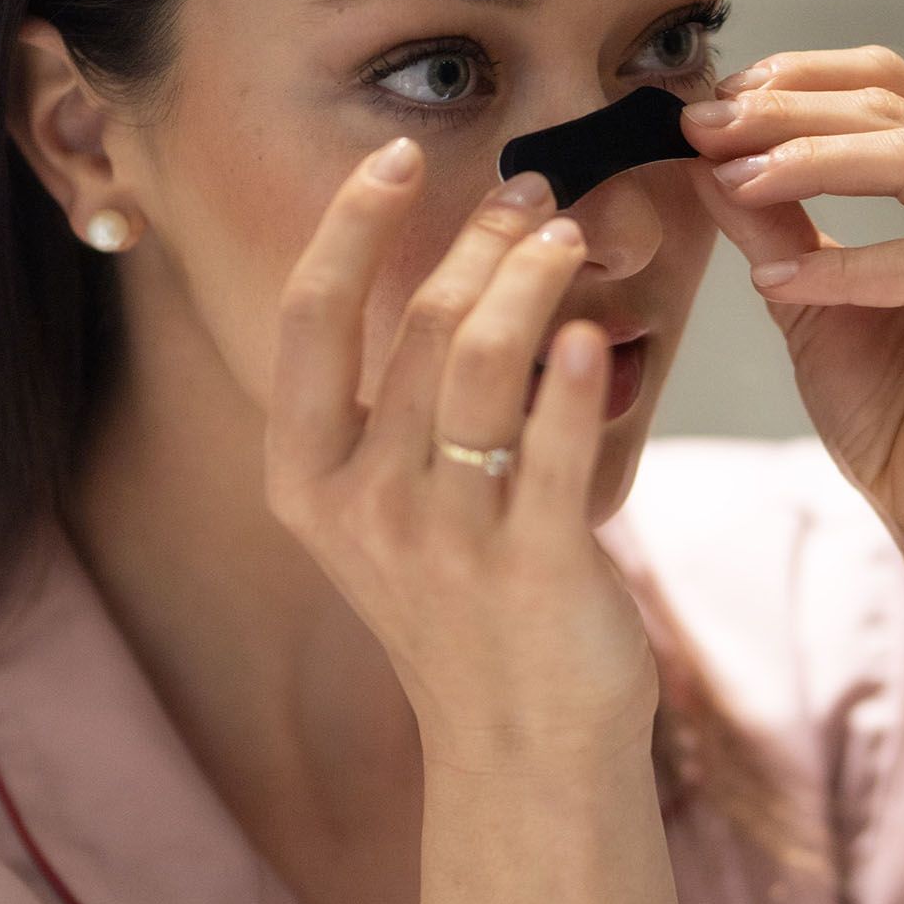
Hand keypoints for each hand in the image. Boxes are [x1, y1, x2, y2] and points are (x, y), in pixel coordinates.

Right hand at [265, 144, 658, 772]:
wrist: (525, 748)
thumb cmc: (470, 613)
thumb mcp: (392, 513)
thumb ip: (395, 408)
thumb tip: (445, 266)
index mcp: (306, 479)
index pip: (308, 317)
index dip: (348, 224)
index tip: (395, 154)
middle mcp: (361, 504)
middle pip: (418, 324)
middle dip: (480, 239)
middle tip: (536, 195)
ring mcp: (442, 538)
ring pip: (484, 360)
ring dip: (532, 279)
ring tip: (572, 238)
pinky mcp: (530, 566)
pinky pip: (549, 443)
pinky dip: (573, 376)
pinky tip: (597, 332)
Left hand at [682, 47, 903, 587]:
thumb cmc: (900, 420)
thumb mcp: (812, 300)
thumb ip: (772, 222)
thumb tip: (705, 148)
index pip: (890, 87)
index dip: (794, 83)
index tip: (705, 107)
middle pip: (900, 113)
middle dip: (789, 115)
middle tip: (705, 128)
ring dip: (814, 163)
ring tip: (733, 179)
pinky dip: (846, 269)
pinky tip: (777, 283)